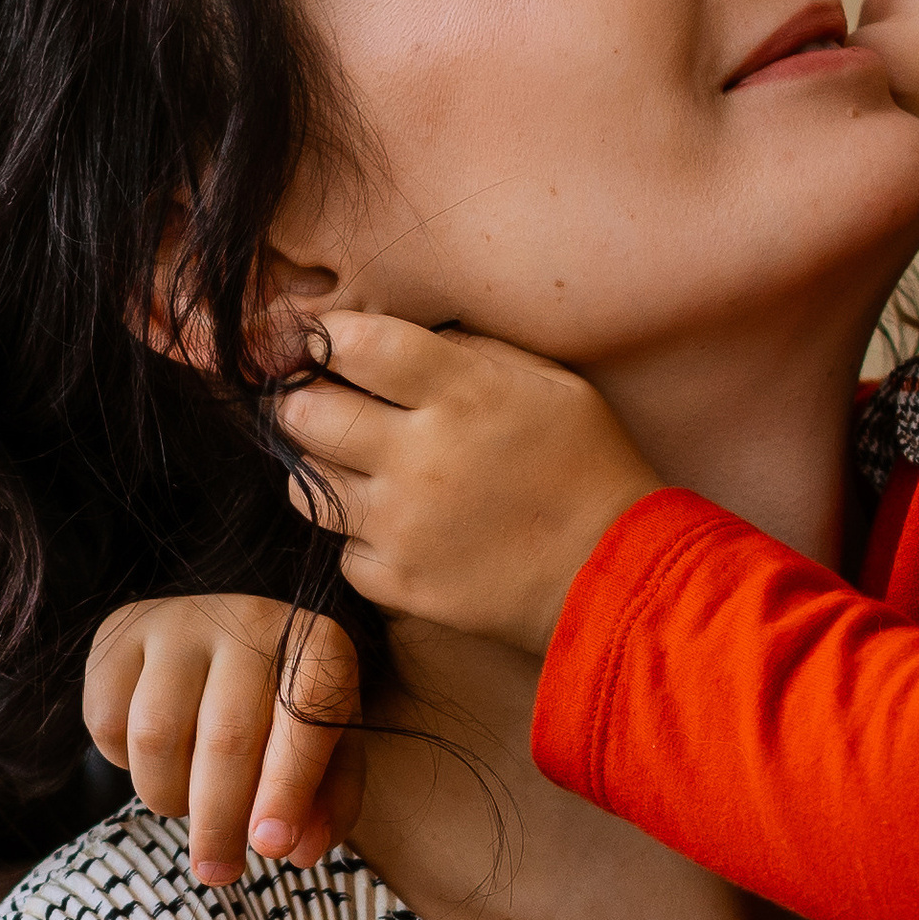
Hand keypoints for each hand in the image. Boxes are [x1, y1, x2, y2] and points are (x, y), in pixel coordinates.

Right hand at [84, 595, 363, 885]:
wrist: (224, 646)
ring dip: (169, 795)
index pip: (306, 715)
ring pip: (156, 735)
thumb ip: (327, 804)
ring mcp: (180, 621)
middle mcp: (249, 620)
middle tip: (218, 873)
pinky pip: (106, 721)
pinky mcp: (120, 633)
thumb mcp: (327, 755)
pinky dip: (122, 763)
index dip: (288, 786)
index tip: (271, 848)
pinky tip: (155, 759)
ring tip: (189, 806)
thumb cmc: (285, 714)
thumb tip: (299, 850)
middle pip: (226, 737)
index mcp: (317, 645)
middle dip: (220, 821)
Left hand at [277, 312, 662, 654]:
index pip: (354, 344)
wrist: (616, 574)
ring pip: (304, 484)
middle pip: (305, 414)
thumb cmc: (589, 466)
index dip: (324, 336)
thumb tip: (399, 342)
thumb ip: (473, 352)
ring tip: (353, 466)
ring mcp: (402, 525)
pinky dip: (357, 536)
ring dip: (319, 467)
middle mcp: (420, 456)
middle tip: (319, 402)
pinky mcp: (398, 582)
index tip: (324, 344)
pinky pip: (340, 549)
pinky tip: (393, 526)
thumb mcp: (553, 382)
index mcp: (462, 394)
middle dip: (302, 401)